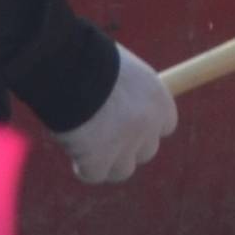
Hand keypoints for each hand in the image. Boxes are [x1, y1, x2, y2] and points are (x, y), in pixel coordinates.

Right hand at [57, 51, 178, 186]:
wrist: (70, 68)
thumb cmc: (89, 59)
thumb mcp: (119, 70)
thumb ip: (127, 93)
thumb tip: (120, 105)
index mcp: (157, 99)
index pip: (164, 126)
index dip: (144, 128)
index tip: (125, 125)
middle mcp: (149, 124)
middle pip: (146, 151)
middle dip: (125, 147)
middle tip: (100, 135)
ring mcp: (126, 145)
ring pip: (122, 170)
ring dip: (105, 163)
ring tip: (83, 147)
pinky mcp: (100, 160)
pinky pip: (93, 175)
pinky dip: (82, 168)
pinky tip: (71, 150)